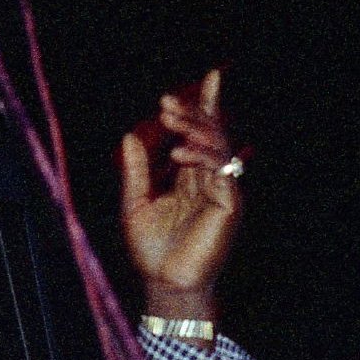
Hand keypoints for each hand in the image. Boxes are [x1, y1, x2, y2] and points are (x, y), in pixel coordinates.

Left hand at [119, 68, 240, 321]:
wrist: (163, 284)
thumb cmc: (151, 250)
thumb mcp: (135, 202)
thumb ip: (136, 170)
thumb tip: (130, 134)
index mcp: (191, 178)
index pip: (201, 135)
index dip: (206, 106)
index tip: (209, 76)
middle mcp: (210, 181)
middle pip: (211, 135)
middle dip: (192, 113)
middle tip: (166, 102)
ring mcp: (222, 191)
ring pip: (218, 147)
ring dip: (195, 128)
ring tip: (170, 117)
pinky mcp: (229, 205)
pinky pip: (220, 171)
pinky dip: (201, 157)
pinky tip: (179, 153)